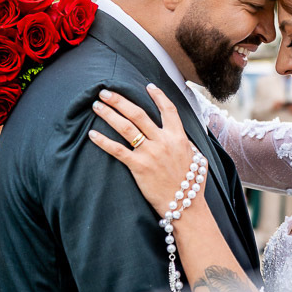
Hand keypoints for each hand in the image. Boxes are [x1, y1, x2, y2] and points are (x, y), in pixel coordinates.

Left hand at [88, 84, 204, 217]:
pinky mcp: (139, 167)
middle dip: (120, 100)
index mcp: (179, 137)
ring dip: (109, 114)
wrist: (186, 206)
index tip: (147, 86)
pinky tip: (92, 134)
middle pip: (138, 113)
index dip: (158, 95)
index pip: (168, 109)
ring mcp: (150, 153)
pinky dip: (103, 141)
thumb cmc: (193, 185)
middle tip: (105, 92)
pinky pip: (117, 150)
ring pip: (126, 127)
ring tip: (96, 106)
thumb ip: (190, 145)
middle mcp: (163, 141)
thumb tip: (184, 138)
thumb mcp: (199, 159)